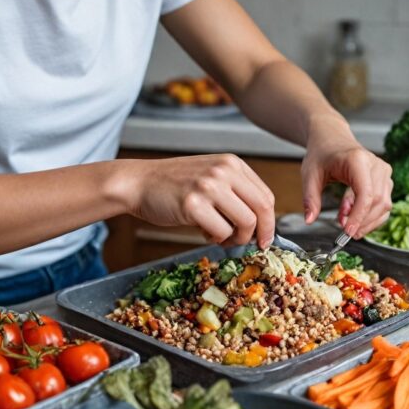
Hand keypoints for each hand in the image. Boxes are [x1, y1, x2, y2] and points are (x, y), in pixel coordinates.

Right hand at [126, 154, 274, 247]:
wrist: (139, 183)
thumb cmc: (174, 184)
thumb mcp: (211, 177)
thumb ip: (234, 193)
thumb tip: (259, 224)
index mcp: (232, 163)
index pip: (265, 196)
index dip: (269, 221)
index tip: (264, 236)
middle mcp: (223, 171)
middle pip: (261, 209)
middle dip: (260, 233)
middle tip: (252, 245)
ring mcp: (208, 186)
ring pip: (245, 222)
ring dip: (237, 238)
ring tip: (221, 237)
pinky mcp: (193, 204)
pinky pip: (221, 231)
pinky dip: (217, 238)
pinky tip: (205, 233)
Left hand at [301, 119, 392, 238]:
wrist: (331, 139)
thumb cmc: (321, 155)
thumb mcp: (309, 175)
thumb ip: (310, 199)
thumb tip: (309, 220)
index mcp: (357, 160)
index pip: (366, 193)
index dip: (359, 215)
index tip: (347, 230)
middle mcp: (376, 164)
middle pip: (377, 202)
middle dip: (361, 221)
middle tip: (342, 230)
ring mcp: (384, 172)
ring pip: (384, 205)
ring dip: (366, 220)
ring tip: (344, 219)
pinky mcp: (386, 179)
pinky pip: (384, 204)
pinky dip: (371, 216)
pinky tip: (353, 216)